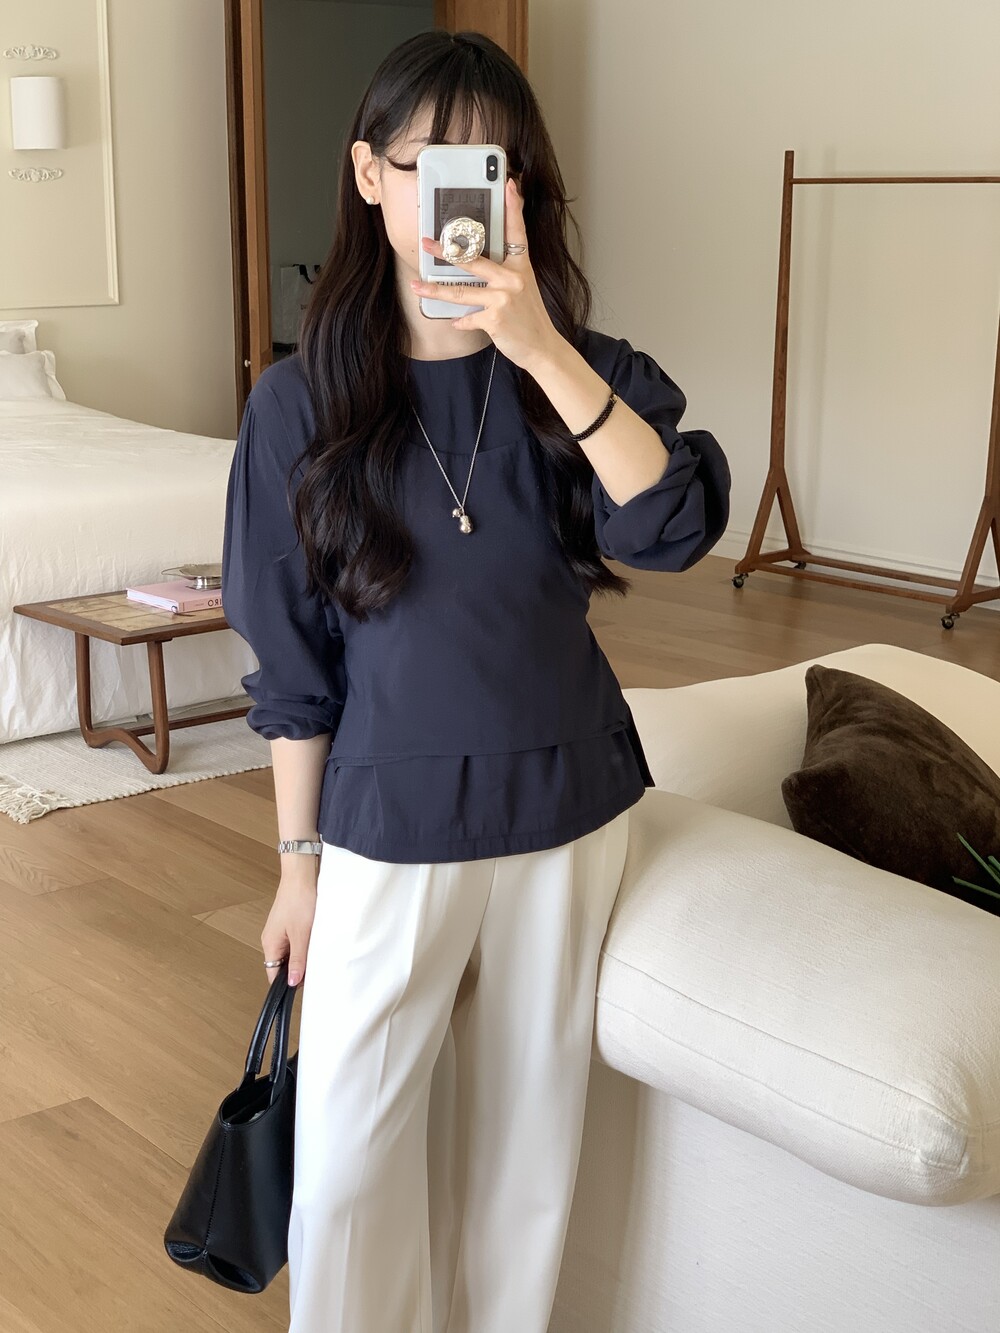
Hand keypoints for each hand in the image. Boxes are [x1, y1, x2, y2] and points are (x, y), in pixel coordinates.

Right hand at [261, 871, 317, 986]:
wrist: (301, 877)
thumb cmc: (299, 901)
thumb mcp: (301, 935)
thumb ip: (297, 960)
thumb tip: (292, 982)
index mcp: (270, 944)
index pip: (274, 975)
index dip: (287, 983)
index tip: (303, 987)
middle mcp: (271, 939)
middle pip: (282, 965)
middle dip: (298, 969)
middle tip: (314, 968)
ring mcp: (279, 931)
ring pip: (290, 953)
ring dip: (302, 956)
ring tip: (315, 952)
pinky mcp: (288, 924)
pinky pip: (294, 942)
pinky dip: (303, 945)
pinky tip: (313, 942)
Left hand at [409, 177, 561, 374]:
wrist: (542, 347)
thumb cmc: (529, 317)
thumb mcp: (523, 289)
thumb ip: (504, 275)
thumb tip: (475, 266)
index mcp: (521, 266)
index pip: (517, 231)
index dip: (513, 207)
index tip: (508, 185)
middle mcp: (513, 279)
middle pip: (473, 259)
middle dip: (446, 251)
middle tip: (426, 242)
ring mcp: (503, 299)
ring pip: (461, 291)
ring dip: (436, 289)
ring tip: (417, 285)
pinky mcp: (495, 319)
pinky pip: (468, 318)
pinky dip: (460, 322)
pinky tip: (455, 322)